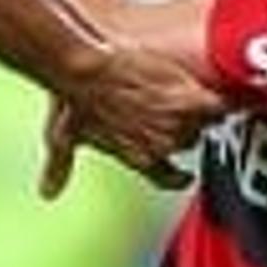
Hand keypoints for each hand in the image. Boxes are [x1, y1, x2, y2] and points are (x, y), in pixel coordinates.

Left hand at [47, 51, 211, 191]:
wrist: (84, 73)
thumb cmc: (72, 102)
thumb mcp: (63, 138)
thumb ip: (60, 167)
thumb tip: (47, 193)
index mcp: (136, 157)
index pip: (167, 178)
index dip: (177, 178)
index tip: (185, 176)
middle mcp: (160, 148)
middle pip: (188, 141)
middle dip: (180, 124)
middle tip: (166, 102)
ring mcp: (178, 126)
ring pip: (203, 123)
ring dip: (196, 108)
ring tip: (179, 90)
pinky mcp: (192, 102)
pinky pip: (219, 106)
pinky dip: (216, 99)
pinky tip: (210, 90)